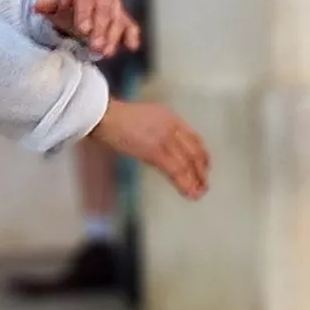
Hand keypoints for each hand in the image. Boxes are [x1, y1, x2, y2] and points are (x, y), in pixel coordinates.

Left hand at [32, 0, 140, 59]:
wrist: (74, 9)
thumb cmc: (62, 7)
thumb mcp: (51, 4)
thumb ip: (45, 4)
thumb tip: (36, 6)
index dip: (85, 12)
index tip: (83, 30)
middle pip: (104, 8)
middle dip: (100, 29)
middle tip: (94, 47)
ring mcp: (114, 4)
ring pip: (117, 18)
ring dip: (112, 36)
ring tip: (105, 53)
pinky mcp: (122, 17)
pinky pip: (129, 24)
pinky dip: (131, 35)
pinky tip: (131, 46)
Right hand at [88, 98, 209, 198]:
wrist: (105, 116)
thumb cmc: (114, 118)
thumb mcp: (143, 118)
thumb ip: (156, 129)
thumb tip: (159, 147)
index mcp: (169, 117)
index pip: (193, 138)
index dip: (202, 154)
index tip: (205, 165)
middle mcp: (172, 126)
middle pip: (194, 151)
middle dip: (201, 169)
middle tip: (204, 183)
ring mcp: (165, 138)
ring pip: (187, 163)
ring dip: (195, 180)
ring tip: (199, 192)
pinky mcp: (156, 151)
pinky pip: (176, 170)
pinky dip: (184, 184)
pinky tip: (189, 192)